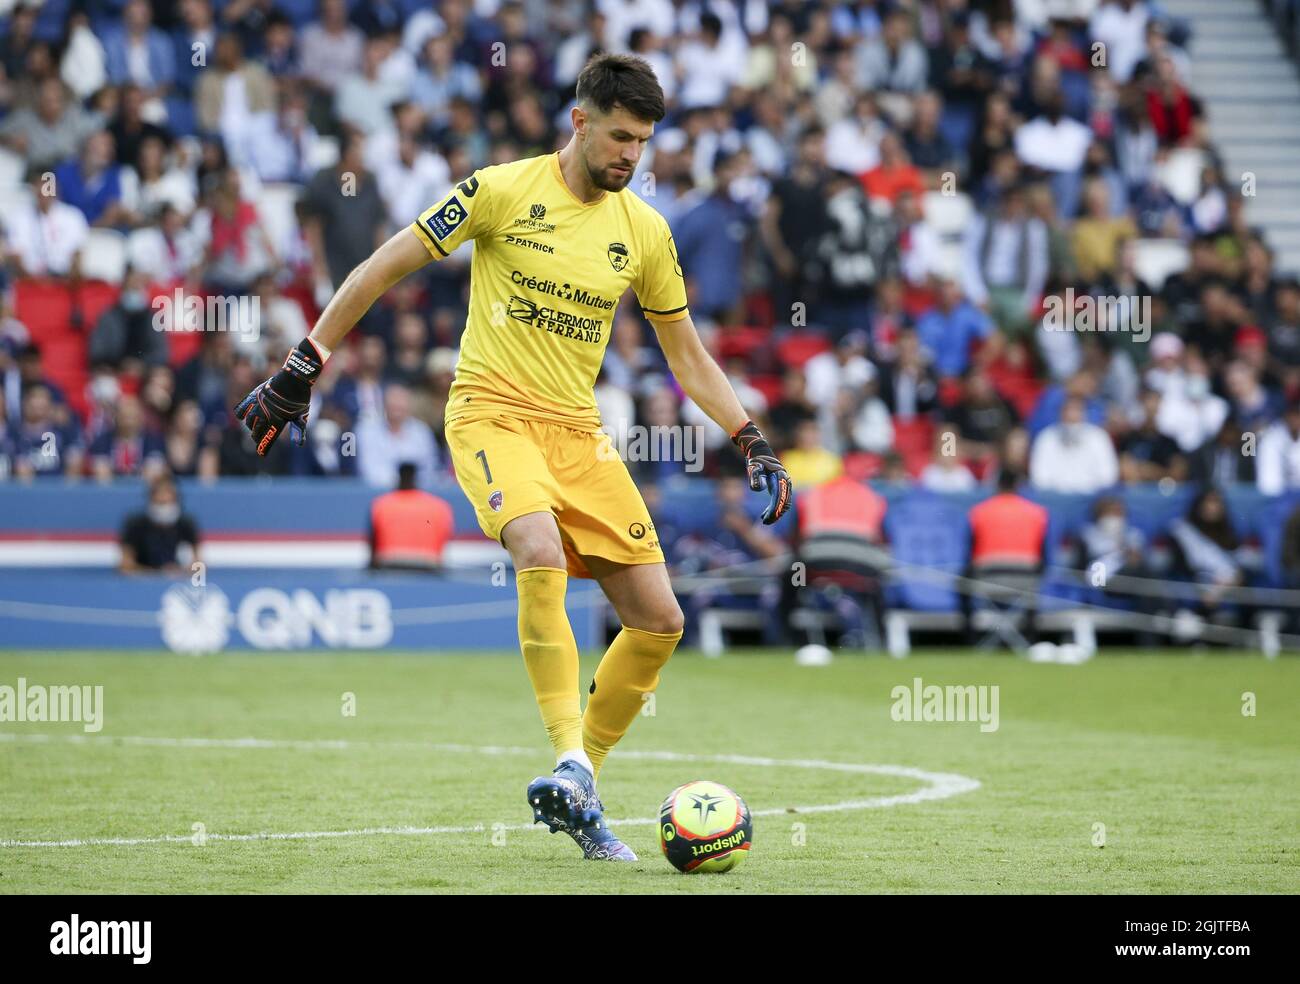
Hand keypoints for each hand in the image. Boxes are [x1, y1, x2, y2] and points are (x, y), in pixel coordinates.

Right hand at [234, 338, 323, 454]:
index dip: (263, 448)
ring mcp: (257, 405)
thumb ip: (299, 430)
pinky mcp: (253, 397)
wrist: (293, 379)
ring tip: (254, 428)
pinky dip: (242, 414)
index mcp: (278, 421)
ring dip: (251, 427)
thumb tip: (298, 444)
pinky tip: (245, 416)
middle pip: (256, 432)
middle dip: (257, 438)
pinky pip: (241, 409)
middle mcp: (265, 415)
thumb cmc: (299, 399)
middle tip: (259, 440)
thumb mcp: (302, 416)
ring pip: (248, 422)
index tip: (261, 453)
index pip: (267, 439)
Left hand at [731, 420, 792, 524]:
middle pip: (784, 502)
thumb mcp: (753, 467)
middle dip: (776, 514)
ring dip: (776, 513)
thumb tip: (760, 489)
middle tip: (765, 522)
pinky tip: (764, 514)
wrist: (760, 452)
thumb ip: (755, 476)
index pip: (779, 497)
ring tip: (765, 520)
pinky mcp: (781, 486)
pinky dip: (774, 508)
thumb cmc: (756, 460)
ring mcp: (784, 484)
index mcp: (780, 477)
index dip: (774, 510)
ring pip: (784, 503)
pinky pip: (780, 500)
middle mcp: (785, 481)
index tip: (767, 519)